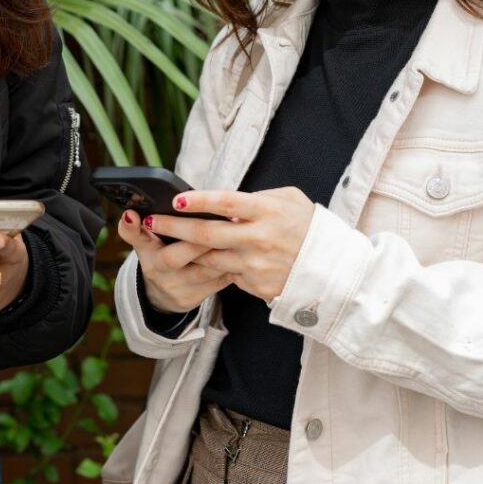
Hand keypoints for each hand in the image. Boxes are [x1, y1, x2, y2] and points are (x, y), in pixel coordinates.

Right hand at [117, 209, 231, 313]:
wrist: (164, 294)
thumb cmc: (159, 254)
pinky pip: (218, 280)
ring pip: (202, 269)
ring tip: (237, 232)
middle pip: (174, 256)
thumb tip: (131, 212)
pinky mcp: (197, 297)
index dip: (131, 226)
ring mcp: (178, 287)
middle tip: (218, 221)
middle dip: (196, 240)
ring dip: (221, 252)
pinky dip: (232, 264)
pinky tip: (242, 250)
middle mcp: (158, 272)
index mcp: (146, 251)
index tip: (132, 214)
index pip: (135, 237)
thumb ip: (140, 227)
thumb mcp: (146, 242)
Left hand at [144, 187, 314, 304]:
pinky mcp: (255, 285)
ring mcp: (255, 265)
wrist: (332, 271)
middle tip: (150, 221)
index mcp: (266, 211)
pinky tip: (191, 259)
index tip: (175, 199)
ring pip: (208, 257)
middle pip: (206, 233)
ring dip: (183, 250)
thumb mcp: (288, 200)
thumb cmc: (308, 227)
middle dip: (173, 227)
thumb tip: (227, 200)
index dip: (199, 200)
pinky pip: (224, 273)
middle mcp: (258, 239)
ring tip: (162, 240)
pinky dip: (207, 266)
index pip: (226, 202)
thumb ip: (257, 198)